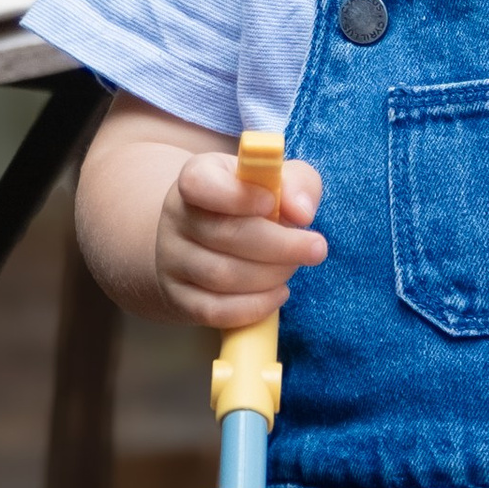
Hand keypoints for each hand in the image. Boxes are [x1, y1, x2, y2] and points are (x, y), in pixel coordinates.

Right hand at [152, 147, 327, 332]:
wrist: (206, 239)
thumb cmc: (251, 204)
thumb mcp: (275, 181)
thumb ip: (296, 184)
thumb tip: (302, 212)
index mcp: (197, 177)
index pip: (200, 182)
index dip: (238, 195)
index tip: (272, 202)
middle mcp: (177, 217)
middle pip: (224, 235)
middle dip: (281, 246)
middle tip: (316, 248)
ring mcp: (172, 260)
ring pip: (221, 276)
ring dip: (271, 275)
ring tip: (293, 268)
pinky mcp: (179, 298)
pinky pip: (214, 310)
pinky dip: (254, 306)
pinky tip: (279, 293)